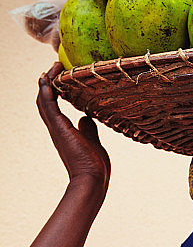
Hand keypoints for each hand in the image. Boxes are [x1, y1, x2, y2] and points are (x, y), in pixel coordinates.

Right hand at [37, 62, 110, 190]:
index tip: (60, 74)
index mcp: (63, 130)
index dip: (54, 89)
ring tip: (54, 67)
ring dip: (47, 82)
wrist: (92, 179)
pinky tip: (48, 78)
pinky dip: (46, 90)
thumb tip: (86, 118)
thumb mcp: (93, 141)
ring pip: (43, 100)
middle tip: (55, 66)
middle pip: (44, 99)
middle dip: (48, 81)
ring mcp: (56, 128)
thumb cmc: (94, 166)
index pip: (53, 105)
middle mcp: (56, 128)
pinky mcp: (59, 128)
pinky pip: (48, 105)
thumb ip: (88, 129)